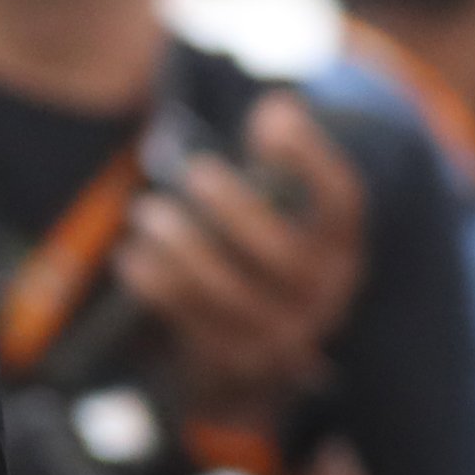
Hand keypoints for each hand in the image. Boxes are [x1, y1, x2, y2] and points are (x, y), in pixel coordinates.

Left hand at [113, 91, 366, 429]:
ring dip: (184, 251)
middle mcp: (322, 295)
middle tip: (194, 172)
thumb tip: (275, 112)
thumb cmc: (262, 252)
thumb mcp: (285, 211)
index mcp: (342, 248)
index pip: (342, 200)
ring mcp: (279, 336)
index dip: (311, 157)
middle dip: (235, 209)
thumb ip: (279, 159)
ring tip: (148, 214)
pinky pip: (191, 324)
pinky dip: (158, 288)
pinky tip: (133, 257)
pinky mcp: (233, 362)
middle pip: (283, 253)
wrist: (259, 352)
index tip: (270, 115)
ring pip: (231, 295)